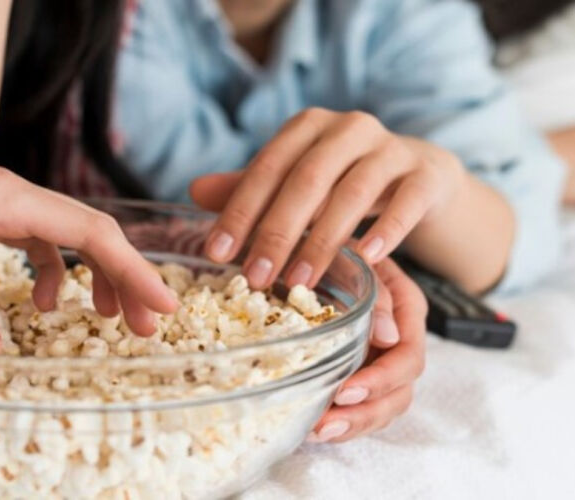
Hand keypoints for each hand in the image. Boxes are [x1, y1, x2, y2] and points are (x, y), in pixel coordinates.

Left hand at [0, 136, 176, 352]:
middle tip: (144, 326)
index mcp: (5, 198)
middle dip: (122, 278)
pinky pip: (35, 242)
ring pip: (65, 238)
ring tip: (106, 318)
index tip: (164, 303)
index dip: (131, 269)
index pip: (89, 230)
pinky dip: (51, 272)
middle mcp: (10, 195)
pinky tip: (42, 303)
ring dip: (92, 276)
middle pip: (88, 232)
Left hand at [191, 108, 463, 289]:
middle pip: (306, 179)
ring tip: (299, 282)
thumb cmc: (344, 182)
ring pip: (353, 192)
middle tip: (255, 277)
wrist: (420, 176)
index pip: (266, 168)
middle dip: (277, 231)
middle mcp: (349, 127)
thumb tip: (194, 191)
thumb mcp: (296, 183)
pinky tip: (368, 258)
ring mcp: (392, 147)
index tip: (217, 253)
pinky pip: (406, 201)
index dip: (240, 211)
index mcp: (308, 126)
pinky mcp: (427, 173)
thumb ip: (251, 187)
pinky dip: (387, 229)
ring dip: (323, 240)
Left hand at [308, 258, 425, 442]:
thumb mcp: (357, 259)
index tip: (345, 392)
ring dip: (352, 425)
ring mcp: (381, 358)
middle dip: (364, 413)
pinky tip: (314, 428)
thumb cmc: (339, 247)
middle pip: (399, 392)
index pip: (408, 358)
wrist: (322, 242)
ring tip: (317, 432)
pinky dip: (342, 420)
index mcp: (407, 311)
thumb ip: (377, 294)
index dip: (380, 380)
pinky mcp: (361, 369)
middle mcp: (399, 339)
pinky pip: (362, 406)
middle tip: (326, 424)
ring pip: (383, 406)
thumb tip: (388, 336)